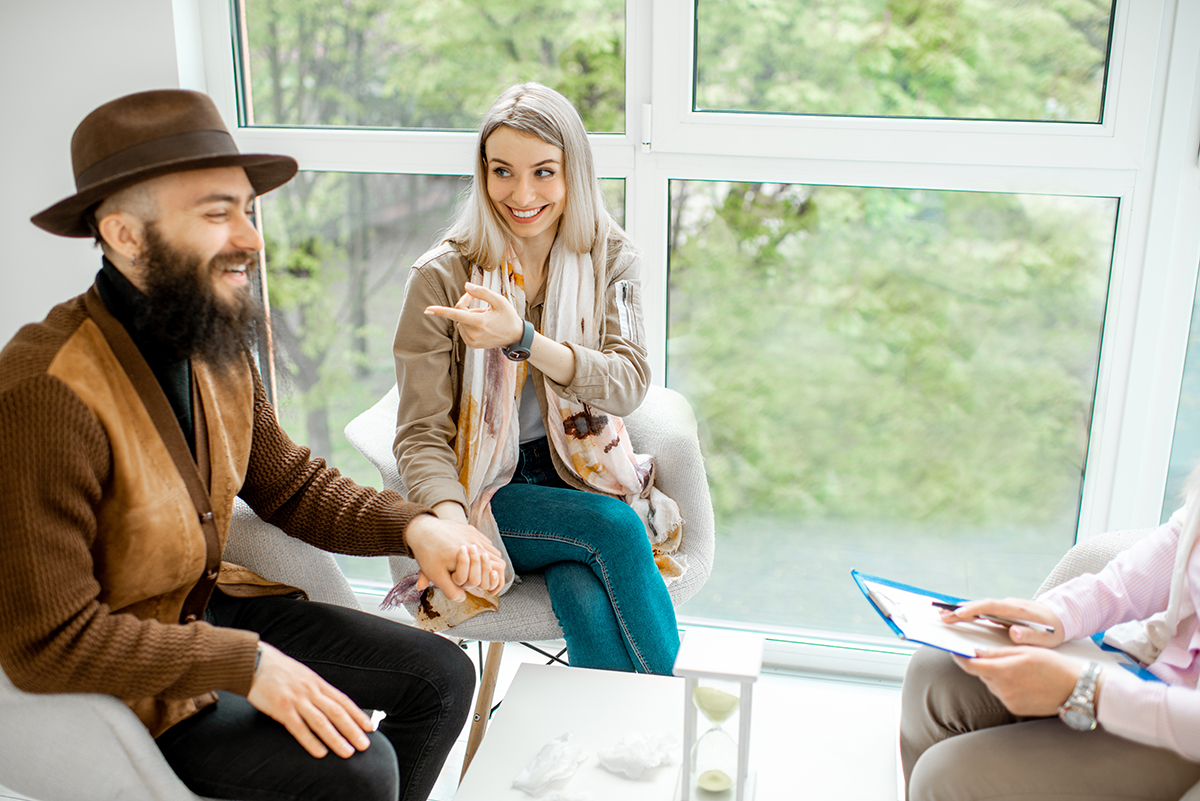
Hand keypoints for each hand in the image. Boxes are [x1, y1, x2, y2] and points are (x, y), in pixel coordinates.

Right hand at [246, 642, 372, 758]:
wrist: (255, 661)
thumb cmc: (279, 671)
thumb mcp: (303, 676)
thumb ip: (316, 690)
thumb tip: (331, 704)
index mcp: (318, 683)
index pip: (343, 701)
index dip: (358, 715)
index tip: (370, 728)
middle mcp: (311, 690)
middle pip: (337, 712)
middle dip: (353, 730)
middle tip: (365, 746)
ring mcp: (297, 699)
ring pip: (321, 721)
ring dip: (336, 738)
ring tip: (348, 752)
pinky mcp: (281, 707)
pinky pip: (298, 727)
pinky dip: (311, 741)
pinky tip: (320, 753)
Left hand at [404, 512, 504, 600]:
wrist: (421, 529)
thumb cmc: (428, 553)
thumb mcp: (436, 576)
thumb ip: (450, 590)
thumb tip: (462, 599)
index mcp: (470, 557)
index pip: (495, 570)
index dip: (495, 583)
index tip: (490, 590)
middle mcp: (475, 544)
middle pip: (498, 560)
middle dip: (494, 573)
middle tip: (488, 583)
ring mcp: (474, 535)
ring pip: (493, 550)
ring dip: (490, 562)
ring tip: (483, 572)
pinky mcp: (470, 529)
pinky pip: (485, 541)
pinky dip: (485, 551)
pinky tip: (477, 558)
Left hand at [425, 282, 522, 350]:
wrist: (515, 337)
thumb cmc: (508, 317)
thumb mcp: (500, 301)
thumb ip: (482, 292)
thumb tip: (465, 286)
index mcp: (480, 322)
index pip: (457, 314)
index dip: (441, 311)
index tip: (427, 310)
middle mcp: (474, 334)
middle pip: (458, 314)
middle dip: (465, 305)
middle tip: (477, 300)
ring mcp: (472, 341)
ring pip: (460, 322)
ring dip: (468, 316)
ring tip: (484, 317)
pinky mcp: (471, 345)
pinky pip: (462, 329)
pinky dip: (468, 324)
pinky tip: (482, 326)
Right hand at [939, 597, 1064, 647]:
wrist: (1062, 616)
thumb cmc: (1054, 631)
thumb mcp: (1047, 638)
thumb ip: (1031, 636)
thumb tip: (1013, 633)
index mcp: (1017, 610)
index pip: (991, 607)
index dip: (973, 610)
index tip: (957, 615)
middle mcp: (1008, 604)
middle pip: (980, 604)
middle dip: (960, 610)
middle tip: (941, 616)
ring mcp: (1005, 606)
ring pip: (980, 606)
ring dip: (962, 610)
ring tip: (943, 616)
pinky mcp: (1003, 610)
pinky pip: (983, 609)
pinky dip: (969, 612)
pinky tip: (958, 617)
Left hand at [952, 646, 1087, 716]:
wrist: (1076, 690)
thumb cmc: (1053, 666)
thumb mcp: (1025, 651)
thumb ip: (997, 652)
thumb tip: (975, 652)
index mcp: (1004, 671)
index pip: (971, 666)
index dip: (960, 658)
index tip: (955, 651)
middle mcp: (1003, 689)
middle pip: (981, 674)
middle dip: (983, 664)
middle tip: (994, 656)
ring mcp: (1009, 701)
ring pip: (991, 684)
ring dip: (995, 675)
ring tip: (1016, 669)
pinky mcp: (1015, 709)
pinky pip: (1002, 694)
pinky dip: (1005, 686)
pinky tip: (1021, 681)